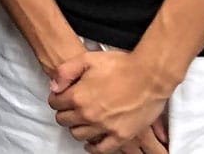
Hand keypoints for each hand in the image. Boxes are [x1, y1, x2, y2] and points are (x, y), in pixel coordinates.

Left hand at [48, 50, 171, 153]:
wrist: (150, 76)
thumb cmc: (120, 65)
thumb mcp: (87, 59)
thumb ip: (65, 72)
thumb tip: (54, 88)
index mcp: (78, 96)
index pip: (55, 104)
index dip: (57, 99)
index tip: (62, 97)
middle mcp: (88, 114)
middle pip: (64, 120)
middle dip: (65, 113)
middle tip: (72, 108)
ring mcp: (105, 127)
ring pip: (78, 134)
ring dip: (77, 127)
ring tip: (82, 121)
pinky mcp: (121, 135)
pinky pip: (101, 149)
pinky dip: (93, 147)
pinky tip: (91, 142)